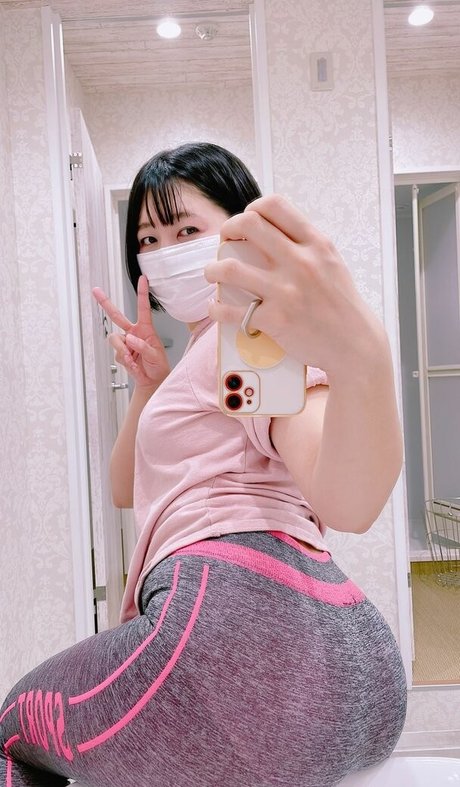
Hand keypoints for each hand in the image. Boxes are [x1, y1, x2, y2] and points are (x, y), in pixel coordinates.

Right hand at [92, 275, 169, 388]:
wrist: (152, 380)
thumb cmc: (158, 366)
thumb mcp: (155, 355)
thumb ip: (143, 347)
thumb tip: (131, 339)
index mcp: (145, 329)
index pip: (143, 308)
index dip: (142, 293)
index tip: (143, 279)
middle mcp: (133, 333)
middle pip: (116, 315)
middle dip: (105, 302)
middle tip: (96, 290)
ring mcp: (125, 342)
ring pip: (114, 339)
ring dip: (122, 349)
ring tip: (133, 359)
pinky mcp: (120, 352)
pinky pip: (117, 353)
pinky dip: (124, 360)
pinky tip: (133, 364)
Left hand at [205, 194, 386, 380]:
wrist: (354, 345)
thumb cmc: (342, 306)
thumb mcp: (332, 263)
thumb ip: (306, 246)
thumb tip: (274, 234)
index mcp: (315, 244)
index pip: (275, 205)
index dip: (251, 209)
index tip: (246, 223)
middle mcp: (300, 262)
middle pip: (248, 225)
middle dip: (227, 230)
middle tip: (224, 244)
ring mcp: (286, 291)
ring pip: (231, 269)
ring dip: (213, 270)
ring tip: (213, 274)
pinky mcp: (275, 320)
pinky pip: (232, 311)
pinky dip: (218, 310)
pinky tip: (216, 308)